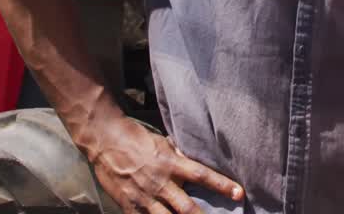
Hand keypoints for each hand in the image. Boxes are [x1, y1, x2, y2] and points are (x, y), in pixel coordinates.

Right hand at [84, 113, 243, 212]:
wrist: (104, 139)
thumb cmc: (136, 137)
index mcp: (171, 163)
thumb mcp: (162, 143)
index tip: (239, 194)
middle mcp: (160, 183)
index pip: (202, 175)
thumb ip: (178, 156)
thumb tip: (192, 164)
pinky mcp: (129, 206)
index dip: (222, 185)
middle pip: (187, 208)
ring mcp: (144, 197)